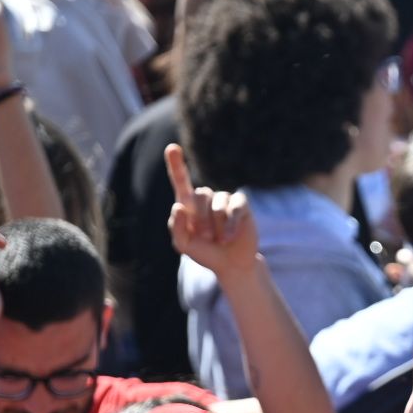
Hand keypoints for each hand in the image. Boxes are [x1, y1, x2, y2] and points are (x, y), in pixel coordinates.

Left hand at [165, 143, 258, 277]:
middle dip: (201, 220)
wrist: (231, 263)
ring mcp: (225, 200)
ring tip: (219, 240)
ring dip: (217, 225)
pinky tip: (230, 236)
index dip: (176, 164)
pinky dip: (231, 225)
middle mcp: (206, 198)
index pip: (181, 180)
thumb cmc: (205, 252)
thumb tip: (179, 206)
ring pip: (217, 204)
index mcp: (188, 204)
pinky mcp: (241, 205)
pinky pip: (234, 208)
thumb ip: (176, 227)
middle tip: (206, 238)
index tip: (171, 148)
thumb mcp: (184, 244)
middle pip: (199, 196)